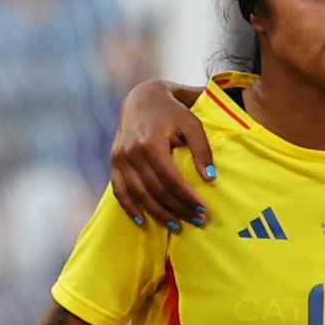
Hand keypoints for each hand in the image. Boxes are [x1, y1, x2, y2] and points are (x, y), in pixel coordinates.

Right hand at [105, 78, 214, 227]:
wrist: (141, 98)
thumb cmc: (172, 111)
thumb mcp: (192, 124)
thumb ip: (202, 150)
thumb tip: (210, 178)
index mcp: (151, 143)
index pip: (170, 180)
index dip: (187, 198)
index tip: (202, 210)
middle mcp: (132, 153)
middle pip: (155, 191)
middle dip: (177, 209)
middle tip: (196, 220)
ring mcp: (120, 159)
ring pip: (139, 195)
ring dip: (158, 213)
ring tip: (177, 225)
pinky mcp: (114, 162)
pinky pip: (120, 191)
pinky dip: (130, 208)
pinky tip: (143, 221)